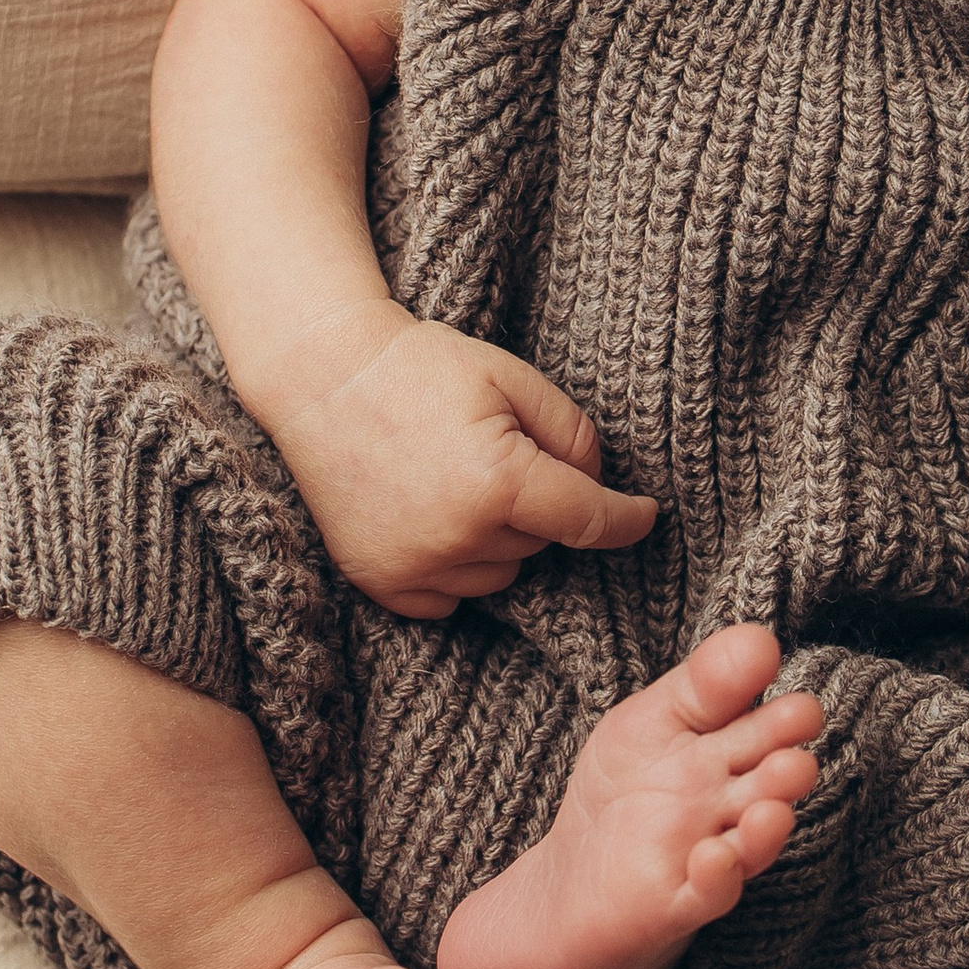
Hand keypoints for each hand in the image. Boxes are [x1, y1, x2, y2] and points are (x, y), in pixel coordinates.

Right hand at [258, 303, 658, 618]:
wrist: (322, 378)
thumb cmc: (421, 369)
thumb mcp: (513, 377)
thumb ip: (572, 432)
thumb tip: (597, 486)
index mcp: (500, 483)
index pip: (590, 521)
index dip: (627, 519)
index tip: (646, 516)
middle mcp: (459, 537)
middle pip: (542, 544)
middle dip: (538, 505)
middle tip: (496, 453)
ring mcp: (415, 566)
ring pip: (500, 574)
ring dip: (498, 539)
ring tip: (457, 482)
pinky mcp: (381, 582)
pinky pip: (450, 600)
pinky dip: (457, 569)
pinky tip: (435, 520)